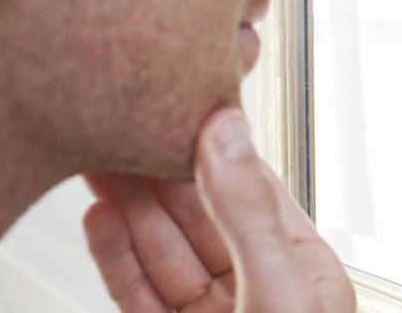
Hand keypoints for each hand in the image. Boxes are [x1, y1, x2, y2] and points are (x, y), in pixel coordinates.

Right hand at [83, 109, 355, 312]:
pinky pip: (137, 293)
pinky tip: (98, 218)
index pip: (252, 190)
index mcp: (303, 269)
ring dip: (128, 207)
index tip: (174, 108)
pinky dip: (115, 257)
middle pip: (198, 217)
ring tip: (98, 161)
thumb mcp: (281, 293)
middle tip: (118, 126)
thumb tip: (227, 135)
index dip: (211, 148)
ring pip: (162, 251)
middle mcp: (256, 287)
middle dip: (156, 172)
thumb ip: (248, 216)